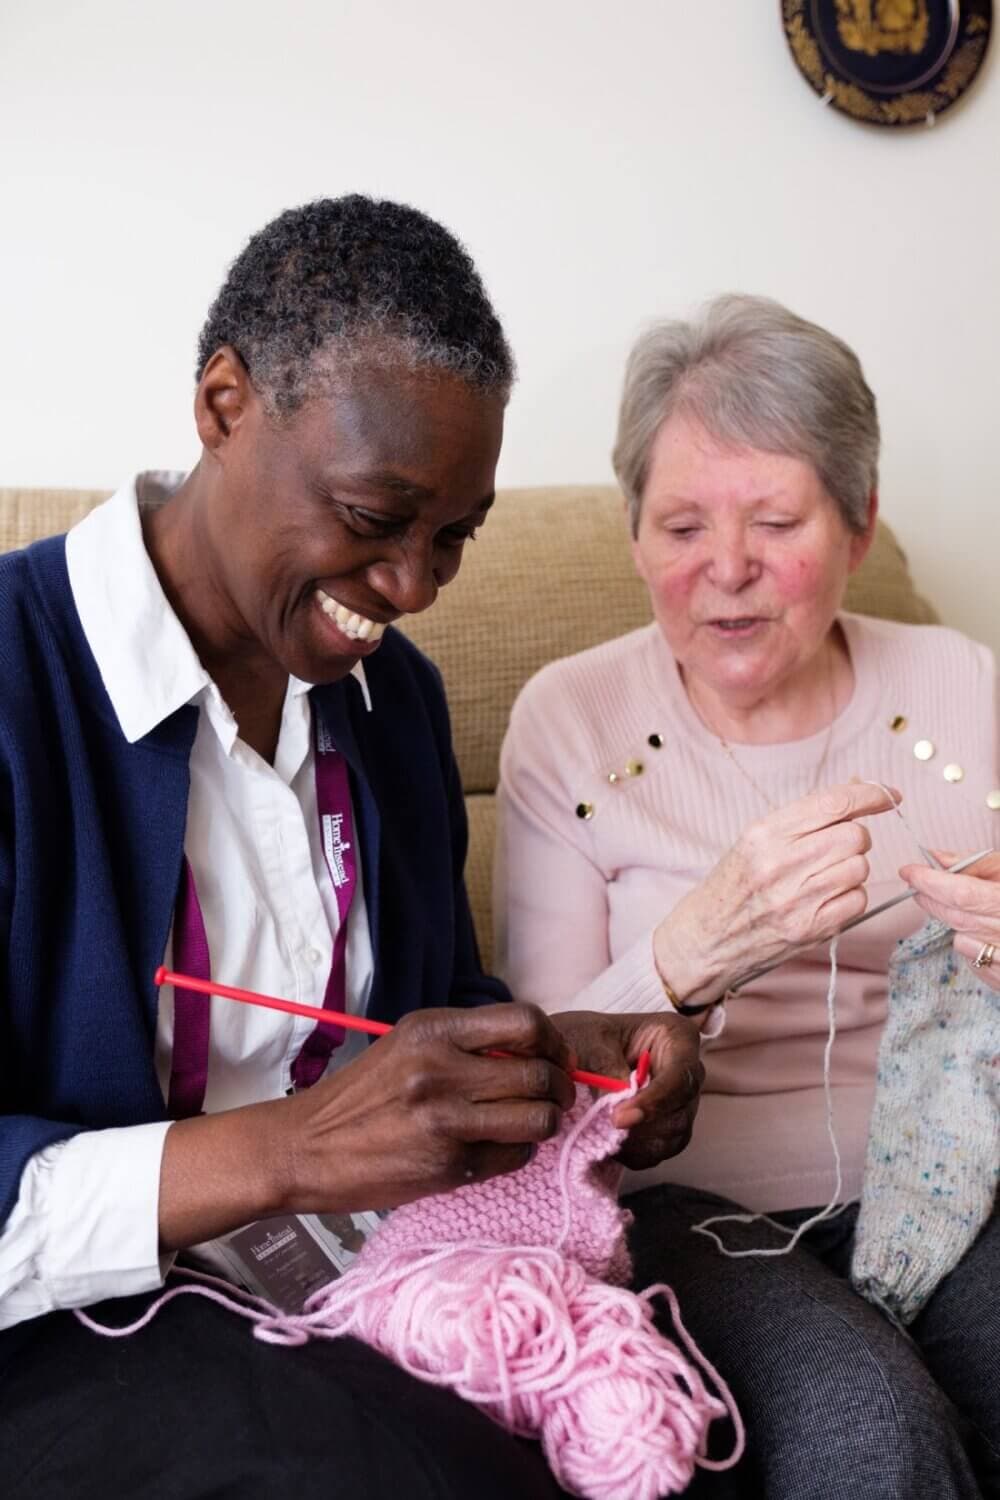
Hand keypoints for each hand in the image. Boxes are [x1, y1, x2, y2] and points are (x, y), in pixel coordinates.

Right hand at [277, 1003, 576, 1211]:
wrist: (305, 1148)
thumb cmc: (361, 1097)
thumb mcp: (406, 1046)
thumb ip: (465, 1042)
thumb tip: (533, 1051)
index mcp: (432, 1029)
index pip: (525, 1022)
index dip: (555, 1041)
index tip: (558, 1057)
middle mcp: (441, 1069)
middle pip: (540, 1073)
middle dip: (562, 1087)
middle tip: (558, 1095)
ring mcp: (446, 1120)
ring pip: (538, 1118)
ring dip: (546, 1122)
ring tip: (532, 1122)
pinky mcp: (450, 1165)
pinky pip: (515, 1155)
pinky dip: (519, 1152)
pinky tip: (499, 1147)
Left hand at [551, 1010, 703, 1168]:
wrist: (581, 1051)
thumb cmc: (590, 1035)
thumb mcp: (590, 1041)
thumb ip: (604, 1065)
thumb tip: (619, 1100)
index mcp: (677, 1037)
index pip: (681, 1073)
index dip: (656, 1099)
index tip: (619, 1117)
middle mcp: (686, 1071)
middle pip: (682, 1108)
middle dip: (644, 1125)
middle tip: (607, 1129)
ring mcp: (681, 1101)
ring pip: (675, 1134)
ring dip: (639, 1143)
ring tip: (604, 1136)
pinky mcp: (668, 1126)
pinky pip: (663, 1150)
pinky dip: (637, 1154)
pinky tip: (612, 1145)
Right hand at [652, 782, 899, 1006]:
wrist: (708, 937)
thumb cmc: (735, 883)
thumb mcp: (757, 839)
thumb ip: (805, 817)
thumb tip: (859, 790)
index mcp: (765, 834)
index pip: (833, 804)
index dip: (870, 795)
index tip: (888, 795)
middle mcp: (780, 864)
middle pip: (855, 836)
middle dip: (856, 838)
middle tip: (837, 847)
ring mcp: (797, 900)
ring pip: (859, 868)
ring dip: (851, 868)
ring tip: (823, 876)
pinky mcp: (811, 929)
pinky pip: (858, 900)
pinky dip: (850, 896)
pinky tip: (825, 898)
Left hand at [900, 850, 999, 993]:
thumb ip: (980, 864)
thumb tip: (938, 858)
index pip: (963, 893)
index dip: (931, 881)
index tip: (909, 871)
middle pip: (957, 918)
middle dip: (933, 899)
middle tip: (920, 883)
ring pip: (962, 940)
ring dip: (957, 922)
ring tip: (975, 909)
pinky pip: (975, 961)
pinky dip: (974, 946)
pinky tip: (993, 935)